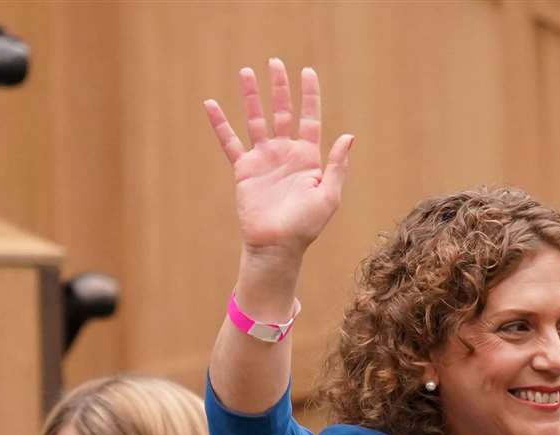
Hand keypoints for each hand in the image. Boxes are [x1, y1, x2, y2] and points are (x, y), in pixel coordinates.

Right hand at [204, 59, 352, 260]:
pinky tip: (211, 103)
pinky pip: (230, 141)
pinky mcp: (244, 169)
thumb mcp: (329, 196)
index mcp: (308, 158)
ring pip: (256, 120)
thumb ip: (337, 165)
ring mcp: (264, 160)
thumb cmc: (306, 226)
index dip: (309, 95)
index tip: (307, 71)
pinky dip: (220, 123)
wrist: (276, 246)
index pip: (310, 118)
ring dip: (252, 97)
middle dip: (280, 88)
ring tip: (246, 72)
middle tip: (275, 62)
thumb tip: (348, 135)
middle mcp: (285, 154)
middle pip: (282, 112)